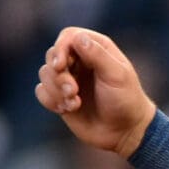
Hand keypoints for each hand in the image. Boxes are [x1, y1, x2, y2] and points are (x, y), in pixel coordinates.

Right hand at [35, 27, 157, 158]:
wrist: (125, 132)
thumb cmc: (126, 101)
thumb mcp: (117, 76)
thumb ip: (98, 55)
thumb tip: (78, 37)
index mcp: (97, 49)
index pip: (69, 36)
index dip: (61, 48)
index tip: (61, 65)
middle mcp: (80, 60)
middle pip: (53, 54)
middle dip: (59, 74)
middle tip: (73, 90)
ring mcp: (70, 78)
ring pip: (45, 73)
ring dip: (56, 90)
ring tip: (75, 103)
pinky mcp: (61, 96)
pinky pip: (41, 91)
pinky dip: (51, 100)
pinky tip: (68, 109)